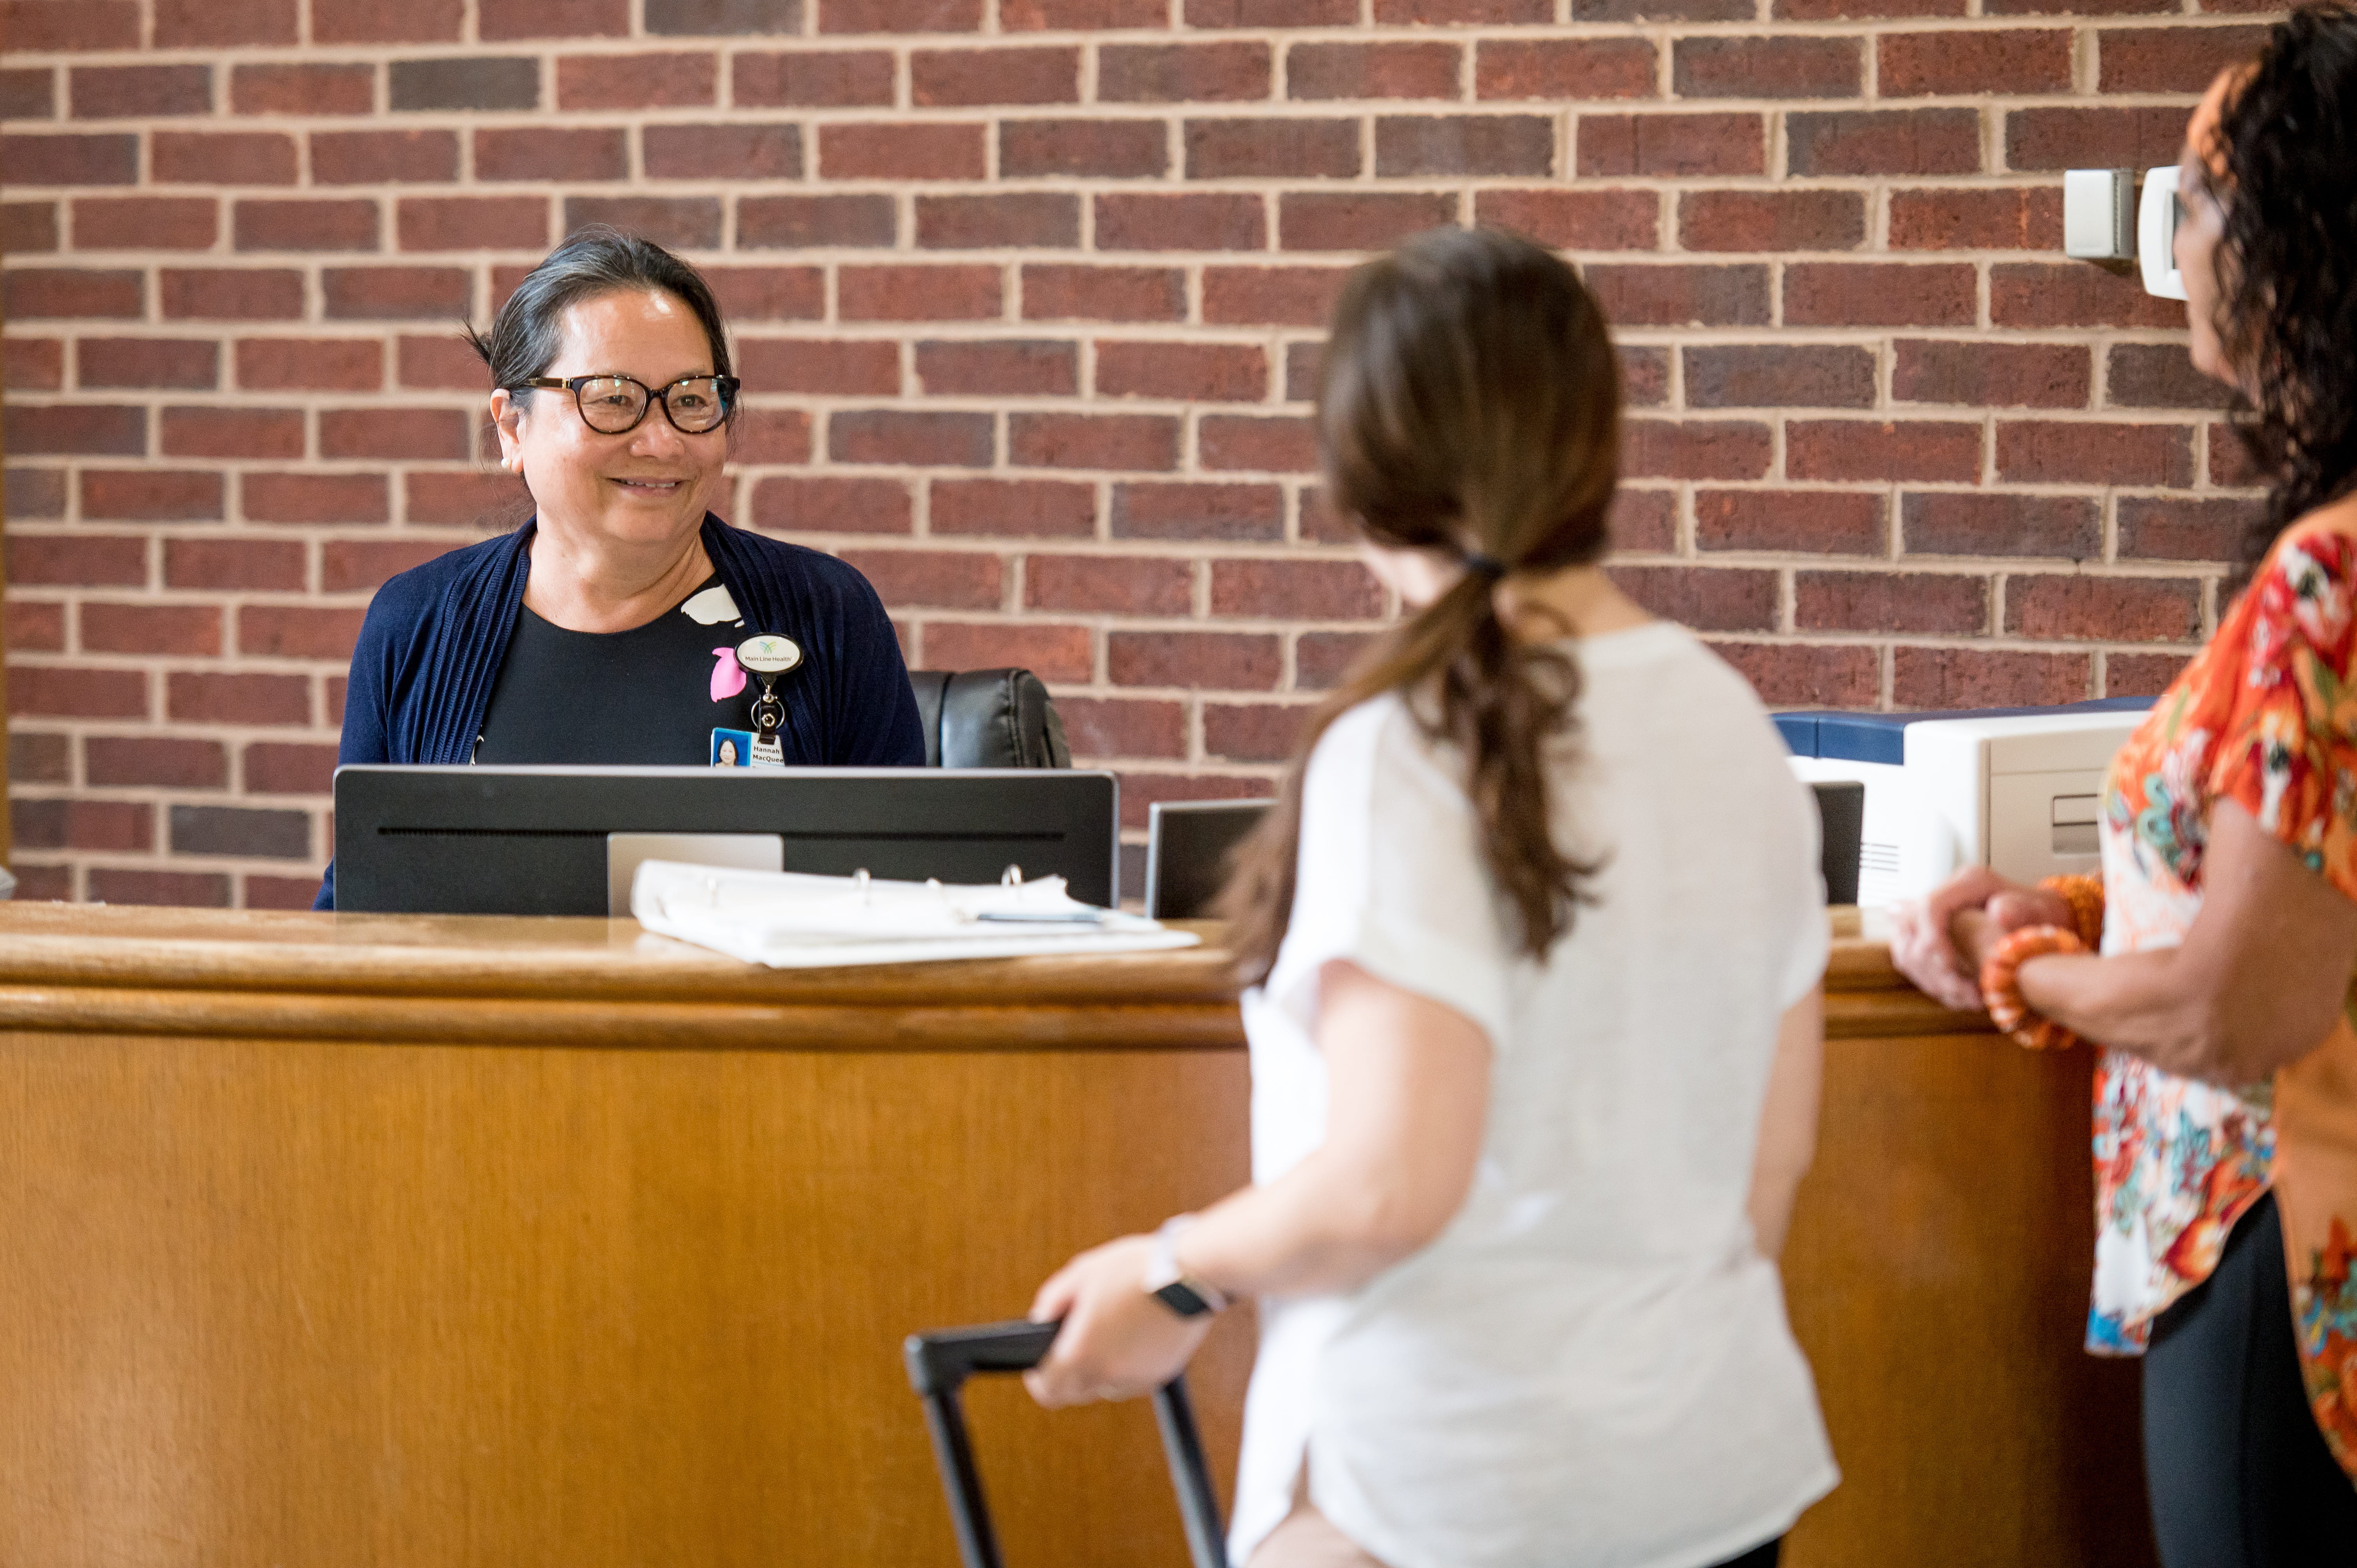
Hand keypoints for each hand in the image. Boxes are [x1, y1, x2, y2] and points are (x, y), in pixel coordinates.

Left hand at [1023, 1236, 1212, 1409]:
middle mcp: (1108, 1373)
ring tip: (1109, 1331)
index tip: (1039, 1369)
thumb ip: (1052, 1300)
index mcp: (1082, 1352)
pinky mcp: (1161, 1373)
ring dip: (1101, 1369)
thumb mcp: (1082, 1273)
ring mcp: (1137, 1377)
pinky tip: (1133, 1333)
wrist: (1190, 1272)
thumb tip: (1040, 1320)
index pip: (1048, 1390)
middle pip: (1076, 1393)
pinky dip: (1127, 1364)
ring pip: (1107, 1386)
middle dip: (1068, 1375)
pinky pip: (1134, 1379)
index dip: (1039, 1381)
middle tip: (1074, 1344)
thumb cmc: (1135, 1269)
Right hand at [1889, 868, 2069, 1010]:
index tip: (1950, 968)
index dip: (1932, 940)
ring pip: (1906, 949)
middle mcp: (1946, 895)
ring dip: (1929, 979)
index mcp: (1968, 882)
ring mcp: (1934, 915)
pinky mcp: (1930, 934)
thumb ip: (2021, 908)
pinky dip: (1930, 982)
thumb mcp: (2040, 909)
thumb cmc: (2042, 914)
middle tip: (1962, 992)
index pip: (1929, 907)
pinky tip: (1956, 993)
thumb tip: (2001, 911)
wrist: (2042, 919)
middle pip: (1910, 930)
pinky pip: (1912, 961)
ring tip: (1963, 997)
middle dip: (1931, 967)